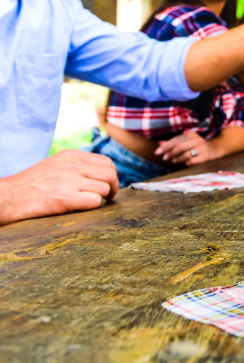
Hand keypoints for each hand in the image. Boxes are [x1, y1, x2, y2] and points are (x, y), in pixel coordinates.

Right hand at [0, 150, 118, 224]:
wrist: (9, 196)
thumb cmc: (32, 184)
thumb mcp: (56, 165)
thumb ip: (77, 166)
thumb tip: (102, 173)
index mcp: (71, 155)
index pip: (106, 162)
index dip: (111, 175)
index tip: (107, 184)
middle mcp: (72, 165)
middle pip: (110, 175)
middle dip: (113, 187)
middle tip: (109, 196)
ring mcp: (70, 181)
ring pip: (105, 189)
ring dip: (102, 198)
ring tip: (90, 201)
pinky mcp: (66, 198)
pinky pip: (95, 201)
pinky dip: (93, 206)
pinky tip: (81, 207)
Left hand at [155, 131, 218, 165]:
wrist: (215, 148)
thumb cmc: (196, 145)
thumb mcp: (186, 141)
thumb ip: (173, 143)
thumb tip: (159, 143)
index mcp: (190, 134)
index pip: (176, 140)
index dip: (165, 146)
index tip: (157, 152)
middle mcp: (197, 140)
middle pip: (180, 146)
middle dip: (170, 153)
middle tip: (164, 158)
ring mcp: (202, 148)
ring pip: (187, 154)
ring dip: (178, 158)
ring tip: (173, 161)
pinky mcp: (206, 156)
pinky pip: (194, 161)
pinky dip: (187, 163)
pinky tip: (185, 163)